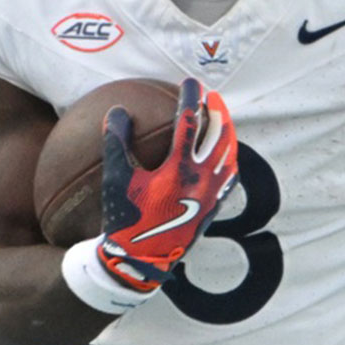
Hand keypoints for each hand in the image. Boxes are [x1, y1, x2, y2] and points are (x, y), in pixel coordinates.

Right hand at [97, 78, 237, 291]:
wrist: (142, 261)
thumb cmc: (125, 221)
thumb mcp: (115, 181)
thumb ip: (116, 143)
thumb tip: (117, 111)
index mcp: (178, 168)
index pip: (189, 122)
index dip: (191, 98)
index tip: (191, 82)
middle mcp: (201, 179)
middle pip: (219, 136)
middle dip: (217, 112)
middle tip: (213, 97)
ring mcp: (211, 195)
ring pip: (228, 156)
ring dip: (227, 135)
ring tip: (224, 122)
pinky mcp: (213, 210)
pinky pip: (229, 180)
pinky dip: (229, 162)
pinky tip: (227, 159)